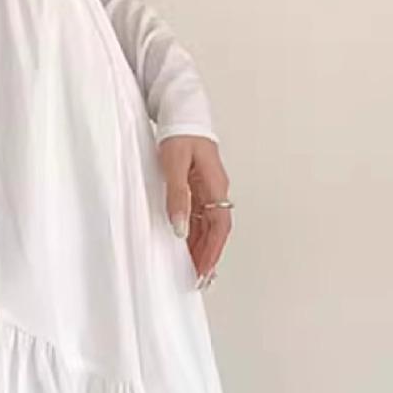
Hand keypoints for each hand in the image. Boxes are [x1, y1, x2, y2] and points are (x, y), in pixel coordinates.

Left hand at [158, 135, 230, 286]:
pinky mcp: (196, 187)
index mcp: (215, 186)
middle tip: (199, 281)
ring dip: (201, 248)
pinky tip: (184, 248)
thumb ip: (177, 196)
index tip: (204, 271)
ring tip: (192, 271)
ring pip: (207, 226)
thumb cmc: (179, 134)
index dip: (212, 251)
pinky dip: (192, 235)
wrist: (180, 111)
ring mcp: (206, 190)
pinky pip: (198, 217)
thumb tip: (179, 228)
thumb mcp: (174, 164)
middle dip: (208, 256)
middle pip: (215, 231)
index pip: (219, 227)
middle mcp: (215, 191)